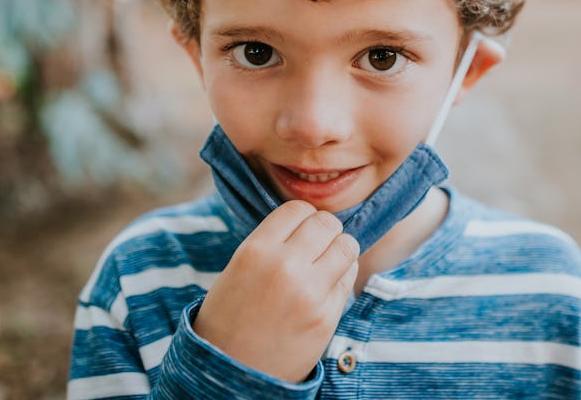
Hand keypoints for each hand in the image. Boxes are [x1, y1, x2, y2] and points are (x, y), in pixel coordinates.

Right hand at [192, 200, 358, 382]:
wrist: (230, 372)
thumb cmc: (231, 316)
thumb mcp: (239, 267)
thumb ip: (272, 242)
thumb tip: (310, 222)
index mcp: (256, 250)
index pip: (298, 209)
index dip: (303, 217)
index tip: (302, 228)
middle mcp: (284, 266)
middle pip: (326, 223)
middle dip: (325, 230)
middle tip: (318, 244)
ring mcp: (309, 291)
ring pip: (347, 245)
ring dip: (340, 249)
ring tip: (328, 261)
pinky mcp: (327, 316)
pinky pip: (350, 277)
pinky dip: (344, 274)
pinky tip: (329, 283)